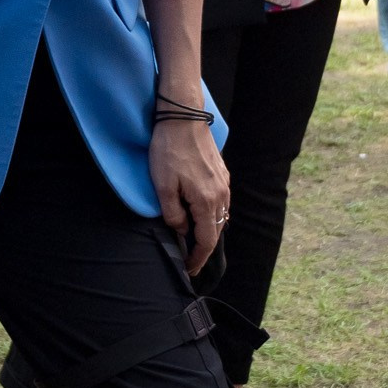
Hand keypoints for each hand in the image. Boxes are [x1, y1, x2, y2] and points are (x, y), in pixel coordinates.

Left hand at [149, 117, 230, 272]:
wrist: (183, 118)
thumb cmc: (169, 150)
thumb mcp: (163, 186)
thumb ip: (173, 214)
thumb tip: (182, 229)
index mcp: (207, 201)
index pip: (206, 241)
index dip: (198, 258)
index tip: (189, 269)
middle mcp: (221, 195)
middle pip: (216, 232)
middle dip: (204, 250)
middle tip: (191, 262)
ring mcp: (224, 183)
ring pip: (220, 217)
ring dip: (208, 233)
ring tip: (195, 243)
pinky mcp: (222, 173)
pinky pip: (221, 203)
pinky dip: (212, 216)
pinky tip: (201, 216)